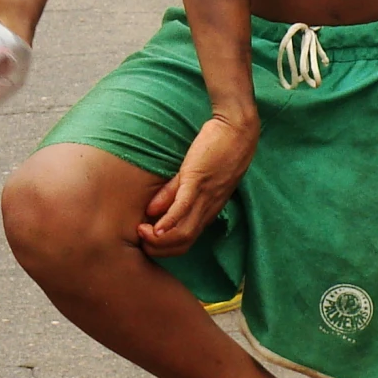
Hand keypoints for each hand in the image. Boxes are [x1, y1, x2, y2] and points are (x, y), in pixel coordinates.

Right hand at [138, 113, 256, 256]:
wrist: (237, 130)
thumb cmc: (217, 150)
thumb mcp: (193, 176)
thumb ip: (171, 193)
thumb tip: (151, 211)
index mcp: (207, 210)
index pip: (185, 241)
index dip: (163, 246)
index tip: (145, 239)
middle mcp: (207, 210)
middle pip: (183, 243)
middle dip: (158, 248)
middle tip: (140, 239)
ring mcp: (204, 197)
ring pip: (184, 232)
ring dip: (159, 238)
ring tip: (142, 231)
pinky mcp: (198, 181)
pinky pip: (183, 207)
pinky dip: (168, 221)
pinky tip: (154, 226)